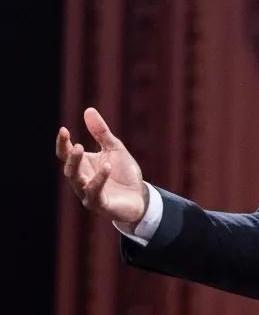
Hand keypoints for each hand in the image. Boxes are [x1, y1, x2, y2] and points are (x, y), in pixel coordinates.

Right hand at [56, 107, 147, 225]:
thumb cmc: (123, 173)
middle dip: (71, 156)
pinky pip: (95, 192)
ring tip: (82, 149)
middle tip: (76, 145)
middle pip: (69, 168)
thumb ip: (101, 132)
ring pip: (77, 181)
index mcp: (82, 165)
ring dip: (78, 166)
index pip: (66, 154)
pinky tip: (107, 166)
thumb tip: (88, 110)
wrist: (140, 197)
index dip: (63, 143)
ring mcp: (88, 194)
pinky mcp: (100, 204)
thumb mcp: (114, 148)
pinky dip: (99, 179)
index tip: (63, 130)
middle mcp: (81, 180)